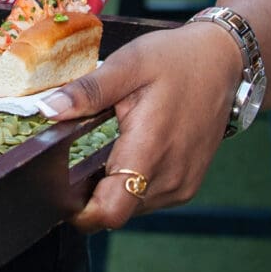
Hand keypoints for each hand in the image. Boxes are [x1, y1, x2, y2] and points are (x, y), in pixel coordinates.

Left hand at [41, 22, 244, 232]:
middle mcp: (170, 177)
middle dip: (88, 194)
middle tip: (75, 157)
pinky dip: (130, 185)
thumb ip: (88, 91)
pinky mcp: (187, 185)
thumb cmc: (176, 60)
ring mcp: (182, 185)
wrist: (223, 63)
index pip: (110, 211)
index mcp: (151, 149)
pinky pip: (147, 199)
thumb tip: (47, 110)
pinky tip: (126, 153)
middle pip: (115, 211)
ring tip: (104, 149)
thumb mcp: (128, 64)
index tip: (59, 189)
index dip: (80, 211)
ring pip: (130, 207)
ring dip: (110, 188)